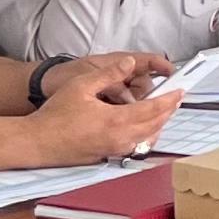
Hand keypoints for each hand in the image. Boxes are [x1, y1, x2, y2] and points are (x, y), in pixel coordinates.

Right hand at [28, 60, 176, 162]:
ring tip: (163, 110)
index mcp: (116, 120)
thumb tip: (130, 63)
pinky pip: (136, 146)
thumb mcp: (81, 86)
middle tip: (175, 98)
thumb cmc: (55, 114)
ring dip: (159, 123)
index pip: (153, 110)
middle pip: (156, 125)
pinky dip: (146, 135)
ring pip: (148, 138)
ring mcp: (115, 150)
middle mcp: (120, 138)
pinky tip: (144, 126)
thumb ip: (108, 74)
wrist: (37, 142)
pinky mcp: (108, 156)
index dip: (169, 99)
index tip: (180, 91)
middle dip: (169, 111)